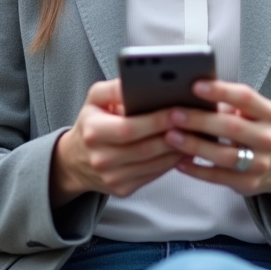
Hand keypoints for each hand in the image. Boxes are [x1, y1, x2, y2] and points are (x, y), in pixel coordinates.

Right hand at [50, 79, 182, 207]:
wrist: (75, 161)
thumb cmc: (91, 123)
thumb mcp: (95, 99)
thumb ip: (115, 88)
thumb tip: (137, 81)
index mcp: (93, 132)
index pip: (129, 128)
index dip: (156, 121)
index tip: (178, 109)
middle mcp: (101, 158)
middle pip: (146, 148)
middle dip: (174, 134)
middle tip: (195, 121)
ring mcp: (113, 177)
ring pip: (154, 164)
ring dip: (178, 150)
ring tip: (195, 134)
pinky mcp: (124, 189)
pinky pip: (154, 175)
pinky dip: (172, 162)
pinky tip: (185, 149)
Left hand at [163, 80, 270, 209]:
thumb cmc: (257, 130)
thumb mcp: (254, 113)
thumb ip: (228, 103)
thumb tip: (190, 92)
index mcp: (268, 113)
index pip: (245, 98)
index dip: (220, 91)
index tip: (195, 86)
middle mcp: (267, 138)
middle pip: (232, 127)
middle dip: (200, 120)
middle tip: (174, 114)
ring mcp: (260, 163)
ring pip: (224, 155)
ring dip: (195, 146)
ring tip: (171, 137)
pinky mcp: (249, 184)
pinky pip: (218, 177)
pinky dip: (196, 169)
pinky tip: (178, 162)